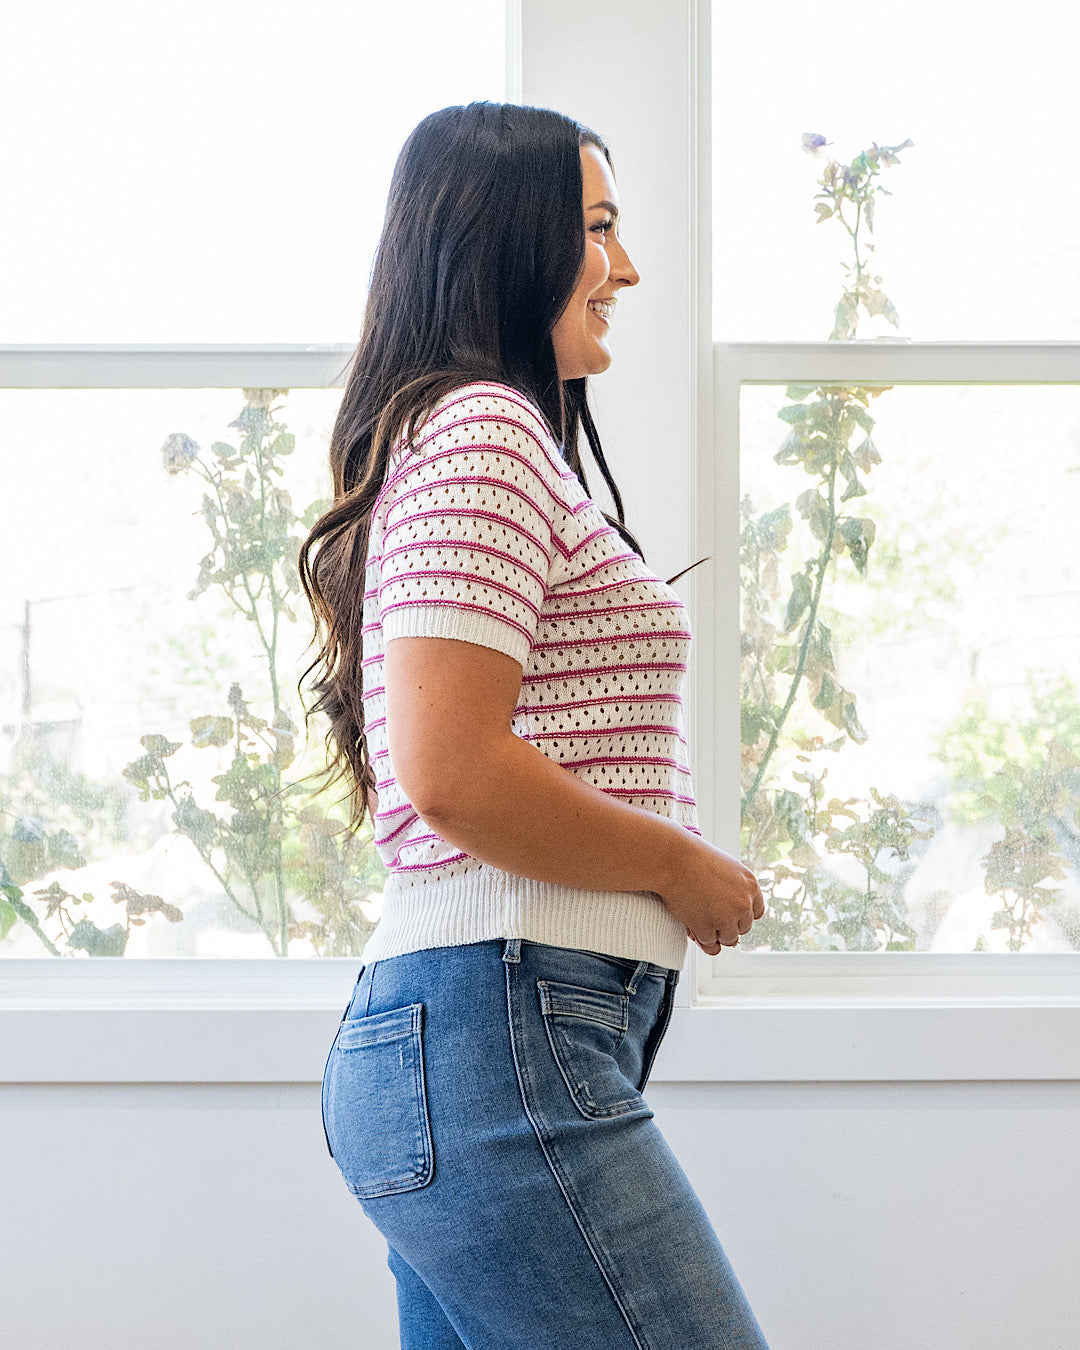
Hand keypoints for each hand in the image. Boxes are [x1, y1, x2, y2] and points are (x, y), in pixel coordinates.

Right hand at [659, 839, 764, 954]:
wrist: (673, 859)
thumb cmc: (693, 858)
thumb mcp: (724, 868)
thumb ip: (734, 889)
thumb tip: (730, 916)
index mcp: (750, 885)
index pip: (755, 912)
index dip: (741, 915)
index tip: (729, 914)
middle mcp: (743, 903)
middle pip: (743, 928)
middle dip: (727, 925)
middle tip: (709, 916)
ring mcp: (726, 917)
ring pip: (728, 939)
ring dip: (714, 933)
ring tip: (699, 920)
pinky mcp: (708, 927)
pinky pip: (709, 944)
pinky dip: (700, 938)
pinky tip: (692, 926)